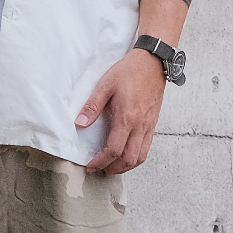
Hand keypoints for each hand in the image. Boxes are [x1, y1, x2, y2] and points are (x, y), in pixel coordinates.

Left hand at [78, 49, 167, 173]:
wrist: (153, 62)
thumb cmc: (130, 71)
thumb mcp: (105, 85)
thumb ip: (92, 107)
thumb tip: (79, 124)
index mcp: (127, 118)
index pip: (114, 150)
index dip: (101, 162)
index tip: (91, 166)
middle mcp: (140, 125)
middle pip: (129, 159)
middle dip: (114, 169)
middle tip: (101, 170)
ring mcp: (149, 125)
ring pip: (141, 156)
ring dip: (126, 166)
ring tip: (113, 166)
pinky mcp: (153, 123)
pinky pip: (147, 147)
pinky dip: (136, 156)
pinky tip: (127, 153)